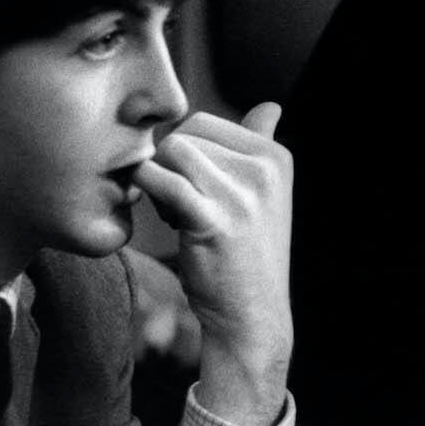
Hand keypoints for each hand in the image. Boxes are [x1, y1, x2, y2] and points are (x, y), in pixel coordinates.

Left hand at [134, 103, 293, 425]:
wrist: (252, 318)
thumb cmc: (246, 255)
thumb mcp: (263, 195)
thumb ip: (259, 147)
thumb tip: (270, 107)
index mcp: (276, 157)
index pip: (205, 122)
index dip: (186, 152)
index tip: (196, 187)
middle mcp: (265, 170)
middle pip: (186, 135)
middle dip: (171, 166)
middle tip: (182, 205)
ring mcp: (242, 194)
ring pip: (172, 151)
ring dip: (160, 180)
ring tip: (176, 213)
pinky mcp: (214, 220)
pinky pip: (162, 180)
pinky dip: (148, 190)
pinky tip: (162, 216)